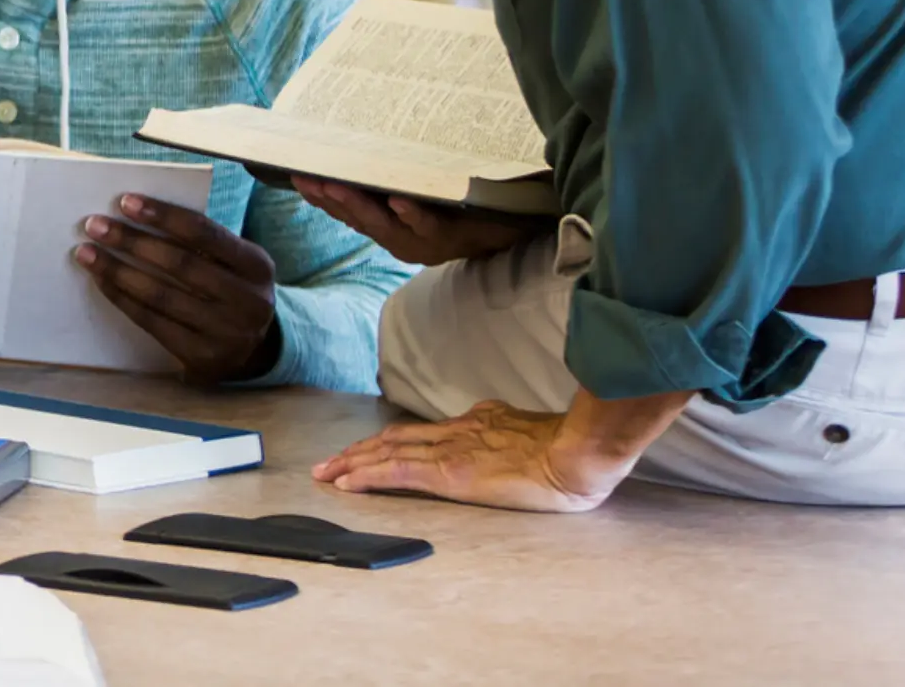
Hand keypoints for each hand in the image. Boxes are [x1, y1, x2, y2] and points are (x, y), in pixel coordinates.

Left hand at [74, 195, 280, 382]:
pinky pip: (152, 322)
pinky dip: (122, 298)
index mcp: (257, 266)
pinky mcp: (202, 358)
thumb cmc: (230, 290)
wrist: (252, 352)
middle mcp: (248, 301)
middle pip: (180, 264)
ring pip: (161, 296)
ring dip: (117, 271)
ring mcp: (226, 333)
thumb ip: (201, 242)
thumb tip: (137, 213)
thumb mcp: (234, 263)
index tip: (125, 201)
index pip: (205, 233)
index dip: (163, 216)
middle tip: (94, 225)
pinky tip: (102, 281)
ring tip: (86, 253)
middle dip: (132, 241)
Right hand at [290, 176, 544, 265]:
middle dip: (331, 200)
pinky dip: (410, 214)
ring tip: (339, 187)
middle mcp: (398, 239)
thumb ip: (390, 176)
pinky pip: (426, 226)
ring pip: (384, 226)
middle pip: (358, 220)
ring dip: (360, 207)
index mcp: (387, 227)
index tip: (296, 175)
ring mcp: (421, 242)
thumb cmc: (457, 205)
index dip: (320, 198)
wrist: (508, 228)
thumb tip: (360, 139)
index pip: (346, 212)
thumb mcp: (419, 191)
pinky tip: (399, 199)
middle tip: (308, 179)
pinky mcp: (448, 238)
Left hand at [313, 401, 635, 511]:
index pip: (423, 432)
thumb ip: (513, 435)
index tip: (370, 449)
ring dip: (352, 461)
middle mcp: (457, 430)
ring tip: (326, 472)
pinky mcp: (448, 471)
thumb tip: (506, 442)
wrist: (578, 453)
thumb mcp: (536, 434)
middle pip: (395, 436)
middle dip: (359, 449)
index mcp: (478, 422)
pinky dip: (366, 474)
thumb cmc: (572, 452)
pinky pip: (395, 470)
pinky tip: (346, 482)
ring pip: (386, 450)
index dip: (391, 440)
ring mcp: (450, 449)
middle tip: (330, 462)